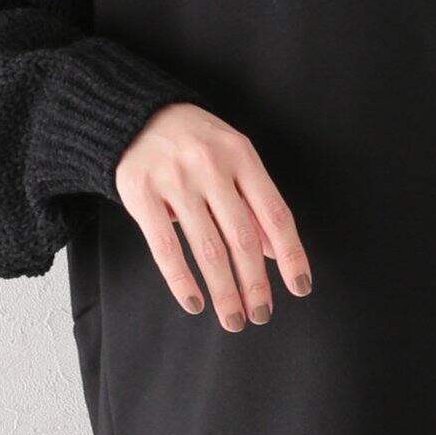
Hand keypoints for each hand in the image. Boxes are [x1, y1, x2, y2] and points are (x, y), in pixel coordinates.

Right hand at [114, 102, 311, 331]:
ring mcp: (175, 180)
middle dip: (255, 283)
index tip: (299, 287)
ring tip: (234, 319)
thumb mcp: (233, 158)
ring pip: (207, 248)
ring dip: (224, 291)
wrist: (136, 115)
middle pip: (242, 236)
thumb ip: (253, 201)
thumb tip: (274, 253)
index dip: (291, 255)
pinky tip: (195, 302)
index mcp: (241, 155)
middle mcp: (211, 166)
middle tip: (262, 314)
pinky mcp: (141, 194)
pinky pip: (166, 247)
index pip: (274, 213)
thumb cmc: (195, 142)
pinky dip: (182, 280)